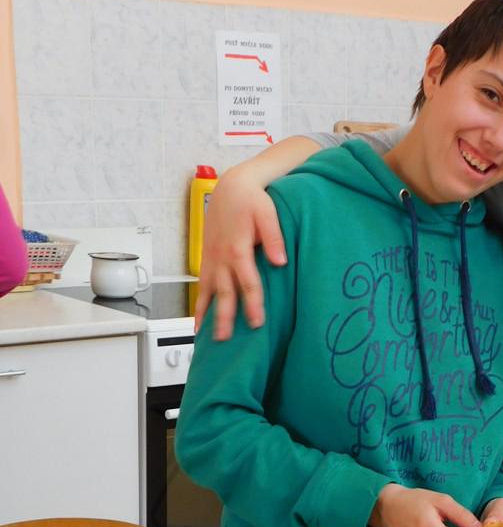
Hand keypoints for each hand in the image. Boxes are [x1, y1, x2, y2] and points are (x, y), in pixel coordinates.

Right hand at [195, 168, 285, 339]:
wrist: (231, 187)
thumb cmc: (251, 200)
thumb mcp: (268, 214)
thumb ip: (274, 238)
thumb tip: (280, 261)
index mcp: (238, 249)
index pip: (247, 282)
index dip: (252, 304)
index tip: (256, 322)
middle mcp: (221, 257)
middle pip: (223, 292)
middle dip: (224, 316)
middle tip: (225, 339)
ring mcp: (211, 258)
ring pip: (207, 291)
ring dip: (206, 314)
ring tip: (204, 337)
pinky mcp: (207, 258)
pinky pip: (201, 285)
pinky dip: (198, 304)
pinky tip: (198, 320)